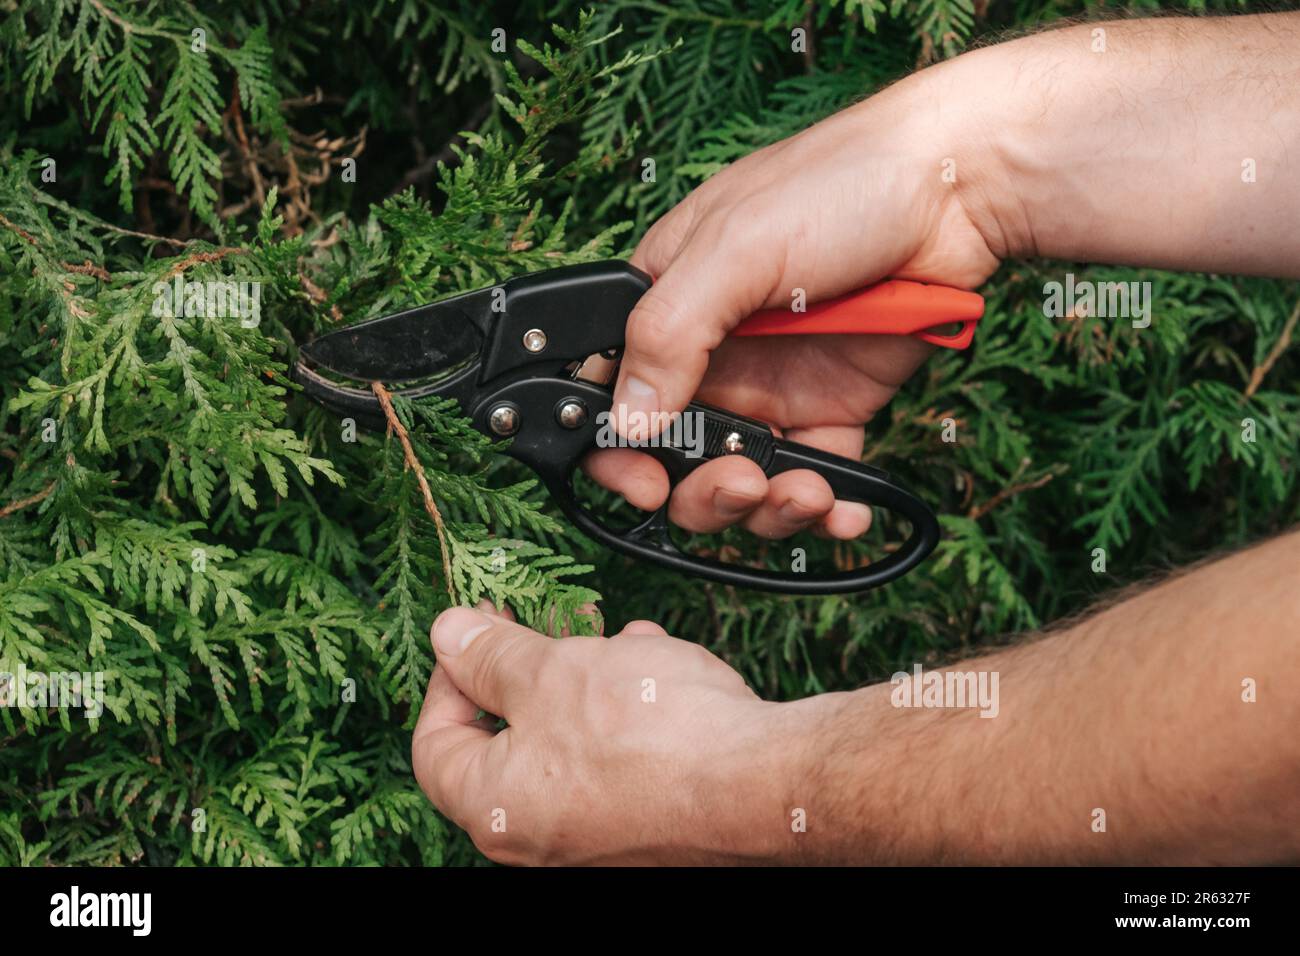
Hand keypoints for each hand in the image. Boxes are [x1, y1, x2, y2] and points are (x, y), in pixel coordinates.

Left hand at [411, 605, 808, 864]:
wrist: (764, 782)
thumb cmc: (653, 735)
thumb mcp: (551, 671)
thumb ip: (490, 654)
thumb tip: (448, 634)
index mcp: (496, 807)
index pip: (435, 746)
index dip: (446, 678)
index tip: (473, 633)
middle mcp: (541, 835)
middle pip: (509, 740)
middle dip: (533, 670)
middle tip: (548, 624)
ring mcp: (597, 834)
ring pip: (571, 740)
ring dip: (588, 680)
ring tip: (617, 638)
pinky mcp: (649, 821)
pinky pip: (618, 756)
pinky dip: (627, 708)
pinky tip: (657, 666)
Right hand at [586, 67, 1001, 539]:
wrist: (960, 188)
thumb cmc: (840, 185)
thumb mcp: (735, 247)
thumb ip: (669, 331)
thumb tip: (628, 419)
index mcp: (668, 302)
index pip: (613, 392)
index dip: (618, 449)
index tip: (643, 484)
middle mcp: (713, 351)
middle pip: (676, 455)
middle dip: (701, 492)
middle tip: (739, 487)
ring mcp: (773, 383)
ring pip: (742, 477)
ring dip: (765, 508)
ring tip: (804, 494)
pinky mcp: (834, 404)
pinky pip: (815, 474)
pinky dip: (826, 508)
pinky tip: (842, 510)